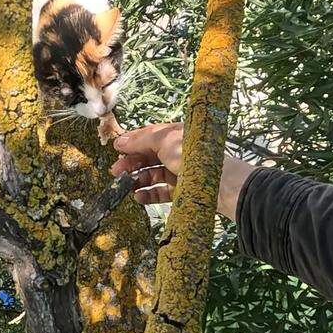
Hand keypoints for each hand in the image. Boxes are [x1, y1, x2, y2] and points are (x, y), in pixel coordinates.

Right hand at [109, 122, 255, 218]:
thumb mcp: (164, 140)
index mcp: (174, 135)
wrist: (218, 183)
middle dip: (131, 163)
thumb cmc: (191, 155)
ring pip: (152, 175)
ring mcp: (178, 172)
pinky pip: (160, 192)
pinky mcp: (181, 190)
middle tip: (114, 172)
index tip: (115, 149)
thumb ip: (140, 140)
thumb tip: (119, 141)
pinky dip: (148, 194)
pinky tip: (138, 197)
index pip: (148, 136)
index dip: (131, 142)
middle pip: (148, 156)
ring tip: (124, 186)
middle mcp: (176, 152)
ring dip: (137, 179)